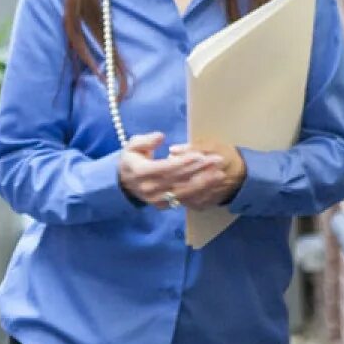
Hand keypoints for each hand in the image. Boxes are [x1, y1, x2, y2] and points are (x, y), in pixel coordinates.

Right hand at [116, 134, 245, 208]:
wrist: (124, 183)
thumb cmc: (131, 159)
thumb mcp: (132, 145)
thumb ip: (145, 140)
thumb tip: (160, 136)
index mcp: (140, 172)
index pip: (165, 168)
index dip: (183, 162)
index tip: (199, 155)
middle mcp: (149, 188)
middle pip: (178, 180)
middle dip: (199, 170)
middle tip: (217, 161)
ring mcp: (156, 199)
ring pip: (183, 192)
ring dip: (203, 184)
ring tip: (220, 174)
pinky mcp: (163, 206)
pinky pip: (184, 201)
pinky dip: (199, 194)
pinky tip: (211, 185)